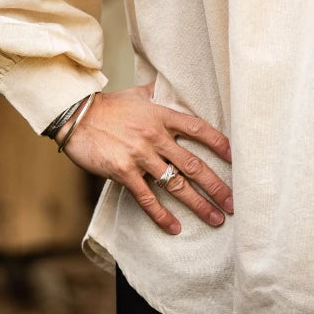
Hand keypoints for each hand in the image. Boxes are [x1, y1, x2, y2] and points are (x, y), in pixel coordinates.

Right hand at [59, 85, 232, 234]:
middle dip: (216, 185)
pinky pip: (147, 198)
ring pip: (176, 184)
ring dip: (198, 204)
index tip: (236, 158)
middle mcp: (156, 136)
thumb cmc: (108, 106)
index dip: (219, 144)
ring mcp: (140, 155)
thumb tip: (170, 86)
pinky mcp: (123, 172)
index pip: (198, 129)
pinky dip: (162, 215)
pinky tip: (175, 227)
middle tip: (233, 203)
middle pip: (193, 164)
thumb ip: (158, 93)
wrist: (76, 117)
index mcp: (162, 116)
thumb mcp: (138, 94)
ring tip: (215, 219)